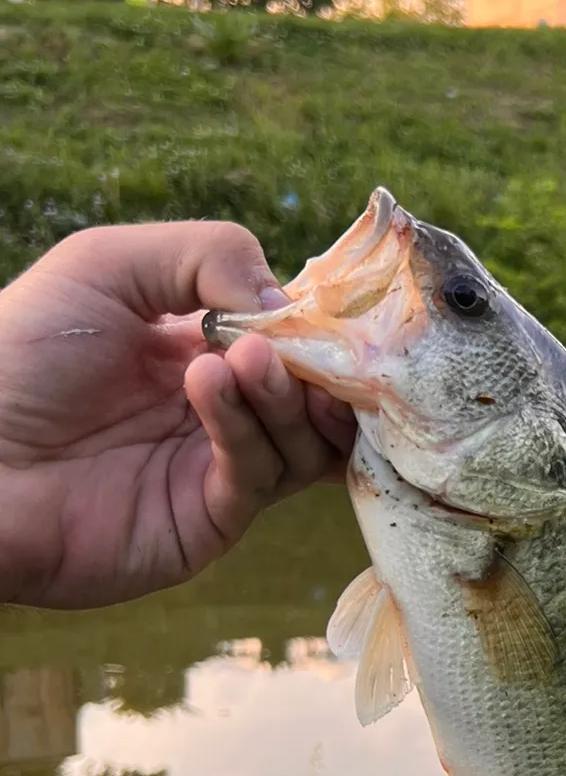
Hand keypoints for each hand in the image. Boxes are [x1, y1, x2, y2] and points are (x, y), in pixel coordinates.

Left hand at [0, 222, 355, 608]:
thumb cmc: (19, 352)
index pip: (296, 345)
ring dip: (287, 393)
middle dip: (320, 366)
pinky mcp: (208, 520)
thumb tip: (286, 301)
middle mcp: (223, 414)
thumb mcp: (106, 264)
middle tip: (296, 342)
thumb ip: (207, 255)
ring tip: (247, 356)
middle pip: (318, 398)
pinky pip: (258, 475)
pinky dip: (245, 425)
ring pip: (306, 441)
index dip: (317, 327)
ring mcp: (219, 469)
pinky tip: (208, 383)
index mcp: (205, 353)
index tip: (324, 308)